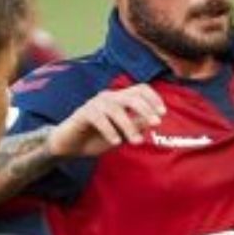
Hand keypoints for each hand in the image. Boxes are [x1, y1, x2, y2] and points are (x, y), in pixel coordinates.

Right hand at [47, 86, 165, 157]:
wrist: (70, 145)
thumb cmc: (98, 137)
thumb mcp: (122, 134)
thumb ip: (136, 126)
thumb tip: (152, 121)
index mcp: (120, 99)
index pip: (140, 89)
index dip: (153, 98)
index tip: (163, 113)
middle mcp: (108, 97)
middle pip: (131, 96)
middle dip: (145, 109)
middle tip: (156, 123)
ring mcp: (95, 104)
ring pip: (115, 109)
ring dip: (128, 125)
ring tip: (136, 142)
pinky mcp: (82, 113)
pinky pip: (98, 118)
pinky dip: (109, 130)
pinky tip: (115, 142)